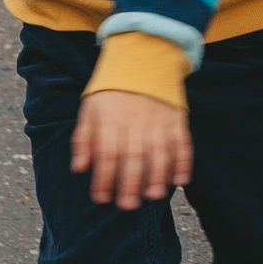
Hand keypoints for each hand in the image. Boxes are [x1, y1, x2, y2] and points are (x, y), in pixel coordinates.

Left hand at [71, 87, 191, 209]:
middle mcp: (135, 121)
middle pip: (133, 156)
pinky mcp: (176, 119)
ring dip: (158, 176)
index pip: (107, 153)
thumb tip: (79, 168)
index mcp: (111, 120)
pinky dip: (183, 162)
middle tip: (128, 206)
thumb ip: (83, 139)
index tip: (101, 198)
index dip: (103, 178)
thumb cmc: (111, 91)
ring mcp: (158, 120)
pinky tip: (180, 181)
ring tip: (154, 196)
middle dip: (130, 183)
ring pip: (160, 152)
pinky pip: (182, 142)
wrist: (142, 57)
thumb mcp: (90, 109)